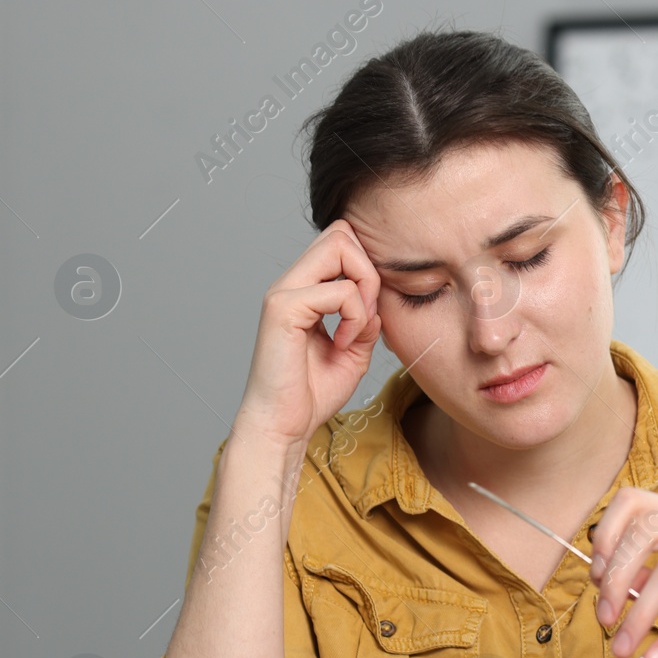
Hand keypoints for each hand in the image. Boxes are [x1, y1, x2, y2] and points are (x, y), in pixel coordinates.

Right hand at [233, 219, 383, 450]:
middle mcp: (290, 283)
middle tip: (368, 316)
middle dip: (370, 269)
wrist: (284, 425)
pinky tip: (344, 344)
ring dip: (365, 287)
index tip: (370, 312)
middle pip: (340, 232)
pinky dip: (354, 316)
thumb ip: (365, 320)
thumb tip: (375, 302)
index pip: (341, 242)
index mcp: (304, 289)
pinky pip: (338, 290)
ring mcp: (283, 292)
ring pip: (339, 246)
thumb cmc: (312, 393)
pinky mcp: (283, 309)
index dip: (367, 267)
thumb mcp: (353, 351)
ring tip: (357, 329)